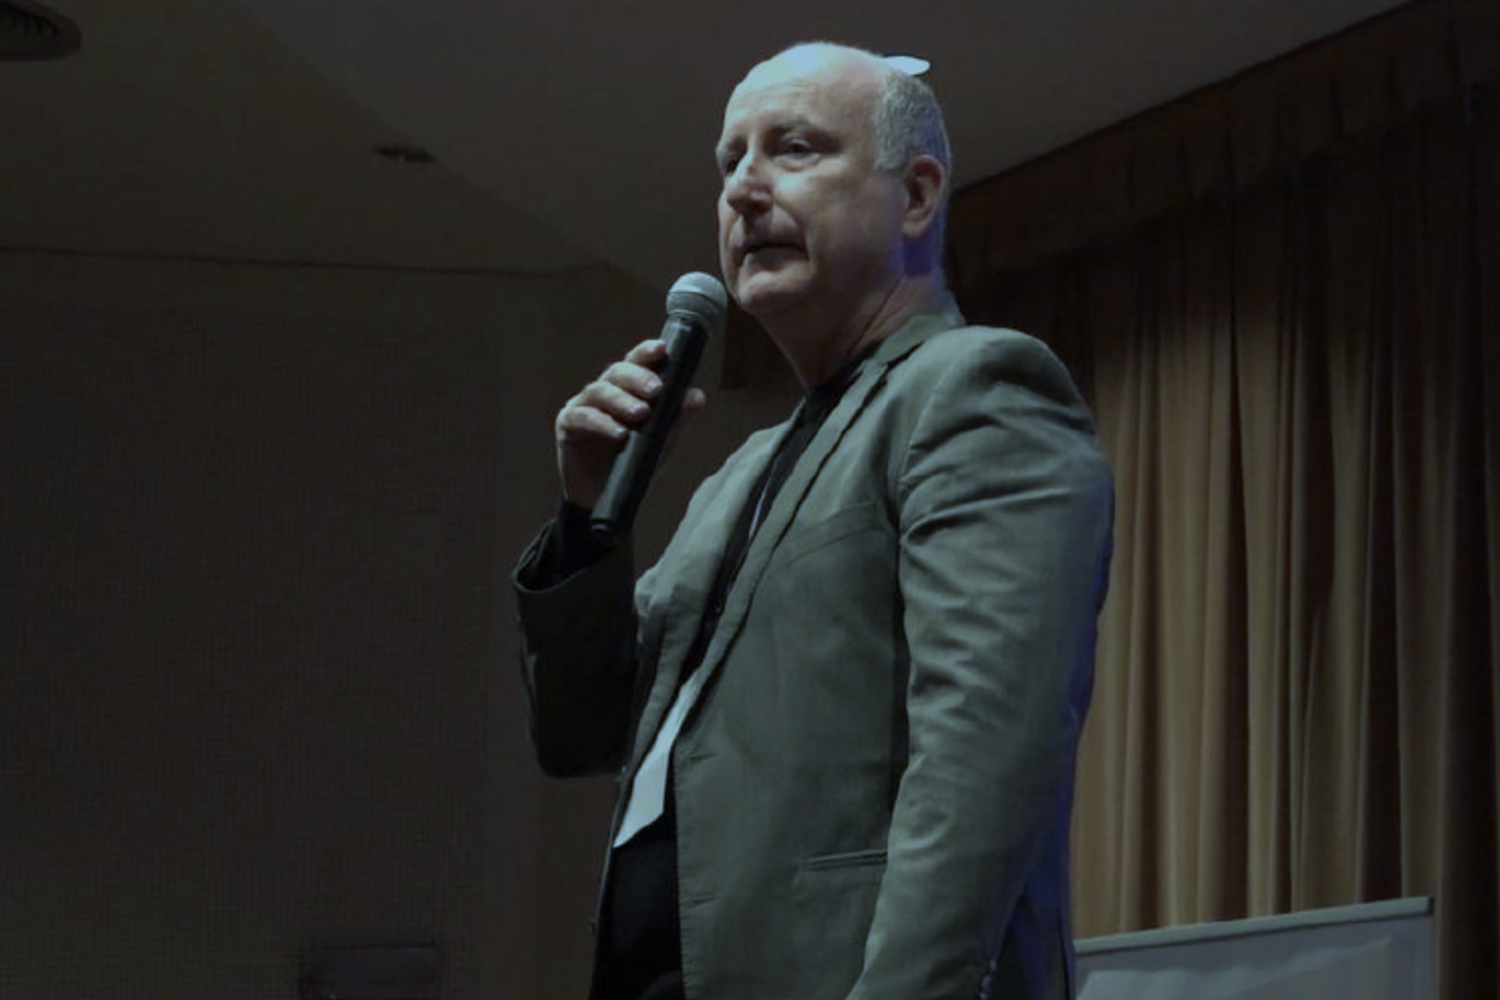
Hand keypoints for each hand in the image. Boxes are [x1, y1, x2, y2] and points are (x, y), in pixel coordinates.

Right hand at [555, 339, 706, 510]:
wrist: (604, 496)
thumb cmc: (632, 461)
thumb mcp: (661, 440)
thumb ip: (676, 418)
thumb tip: (696, 396)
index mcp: (625, 388)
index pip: (635, 362)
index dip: (646, 352)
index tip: (662, 349)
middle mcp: (603, 390)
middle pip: (617, 372)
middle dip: (638, 378)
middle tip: (656, 391)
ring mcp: (582, 405)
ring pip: (600, 391)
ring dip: (621, 400)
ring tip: (641, 414)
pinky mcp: (567, 425)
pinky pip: (583, 417)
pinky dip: (602, 423)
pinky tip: (619, 434)